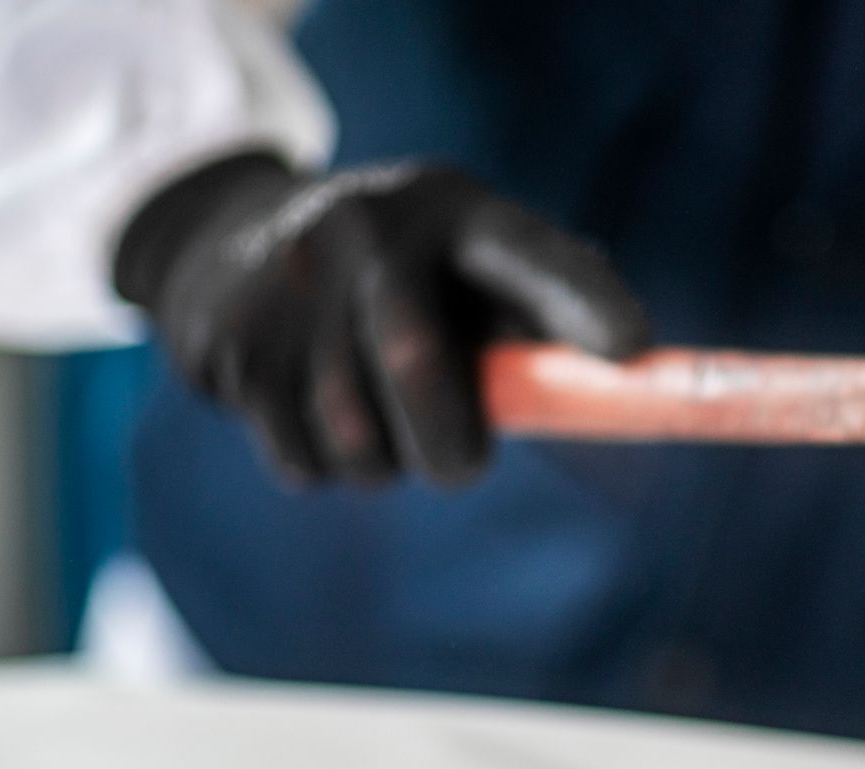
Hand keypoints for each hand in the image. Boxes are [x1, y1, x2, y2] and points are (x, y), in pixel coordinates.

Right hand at [113, 152, 647, 485]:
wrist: (232, 240)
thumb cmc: (404, 276)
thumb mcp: (471, 264)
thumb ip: (544, 308)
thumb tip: (625, 371)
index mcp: (453, 210)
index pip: (529, 256)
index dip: (582, 303)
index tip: (632, 350)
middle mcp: (367, 229)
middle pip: (417, 369)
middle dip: (453, 448)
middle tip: (464, 462)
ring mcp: (290, 281)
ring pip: (359, 437)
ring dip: (386, 460)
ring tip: (381, 419)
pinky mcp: (235, 344)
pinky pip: (307, 459)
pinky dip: (328, 463)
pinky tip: (319, 411)